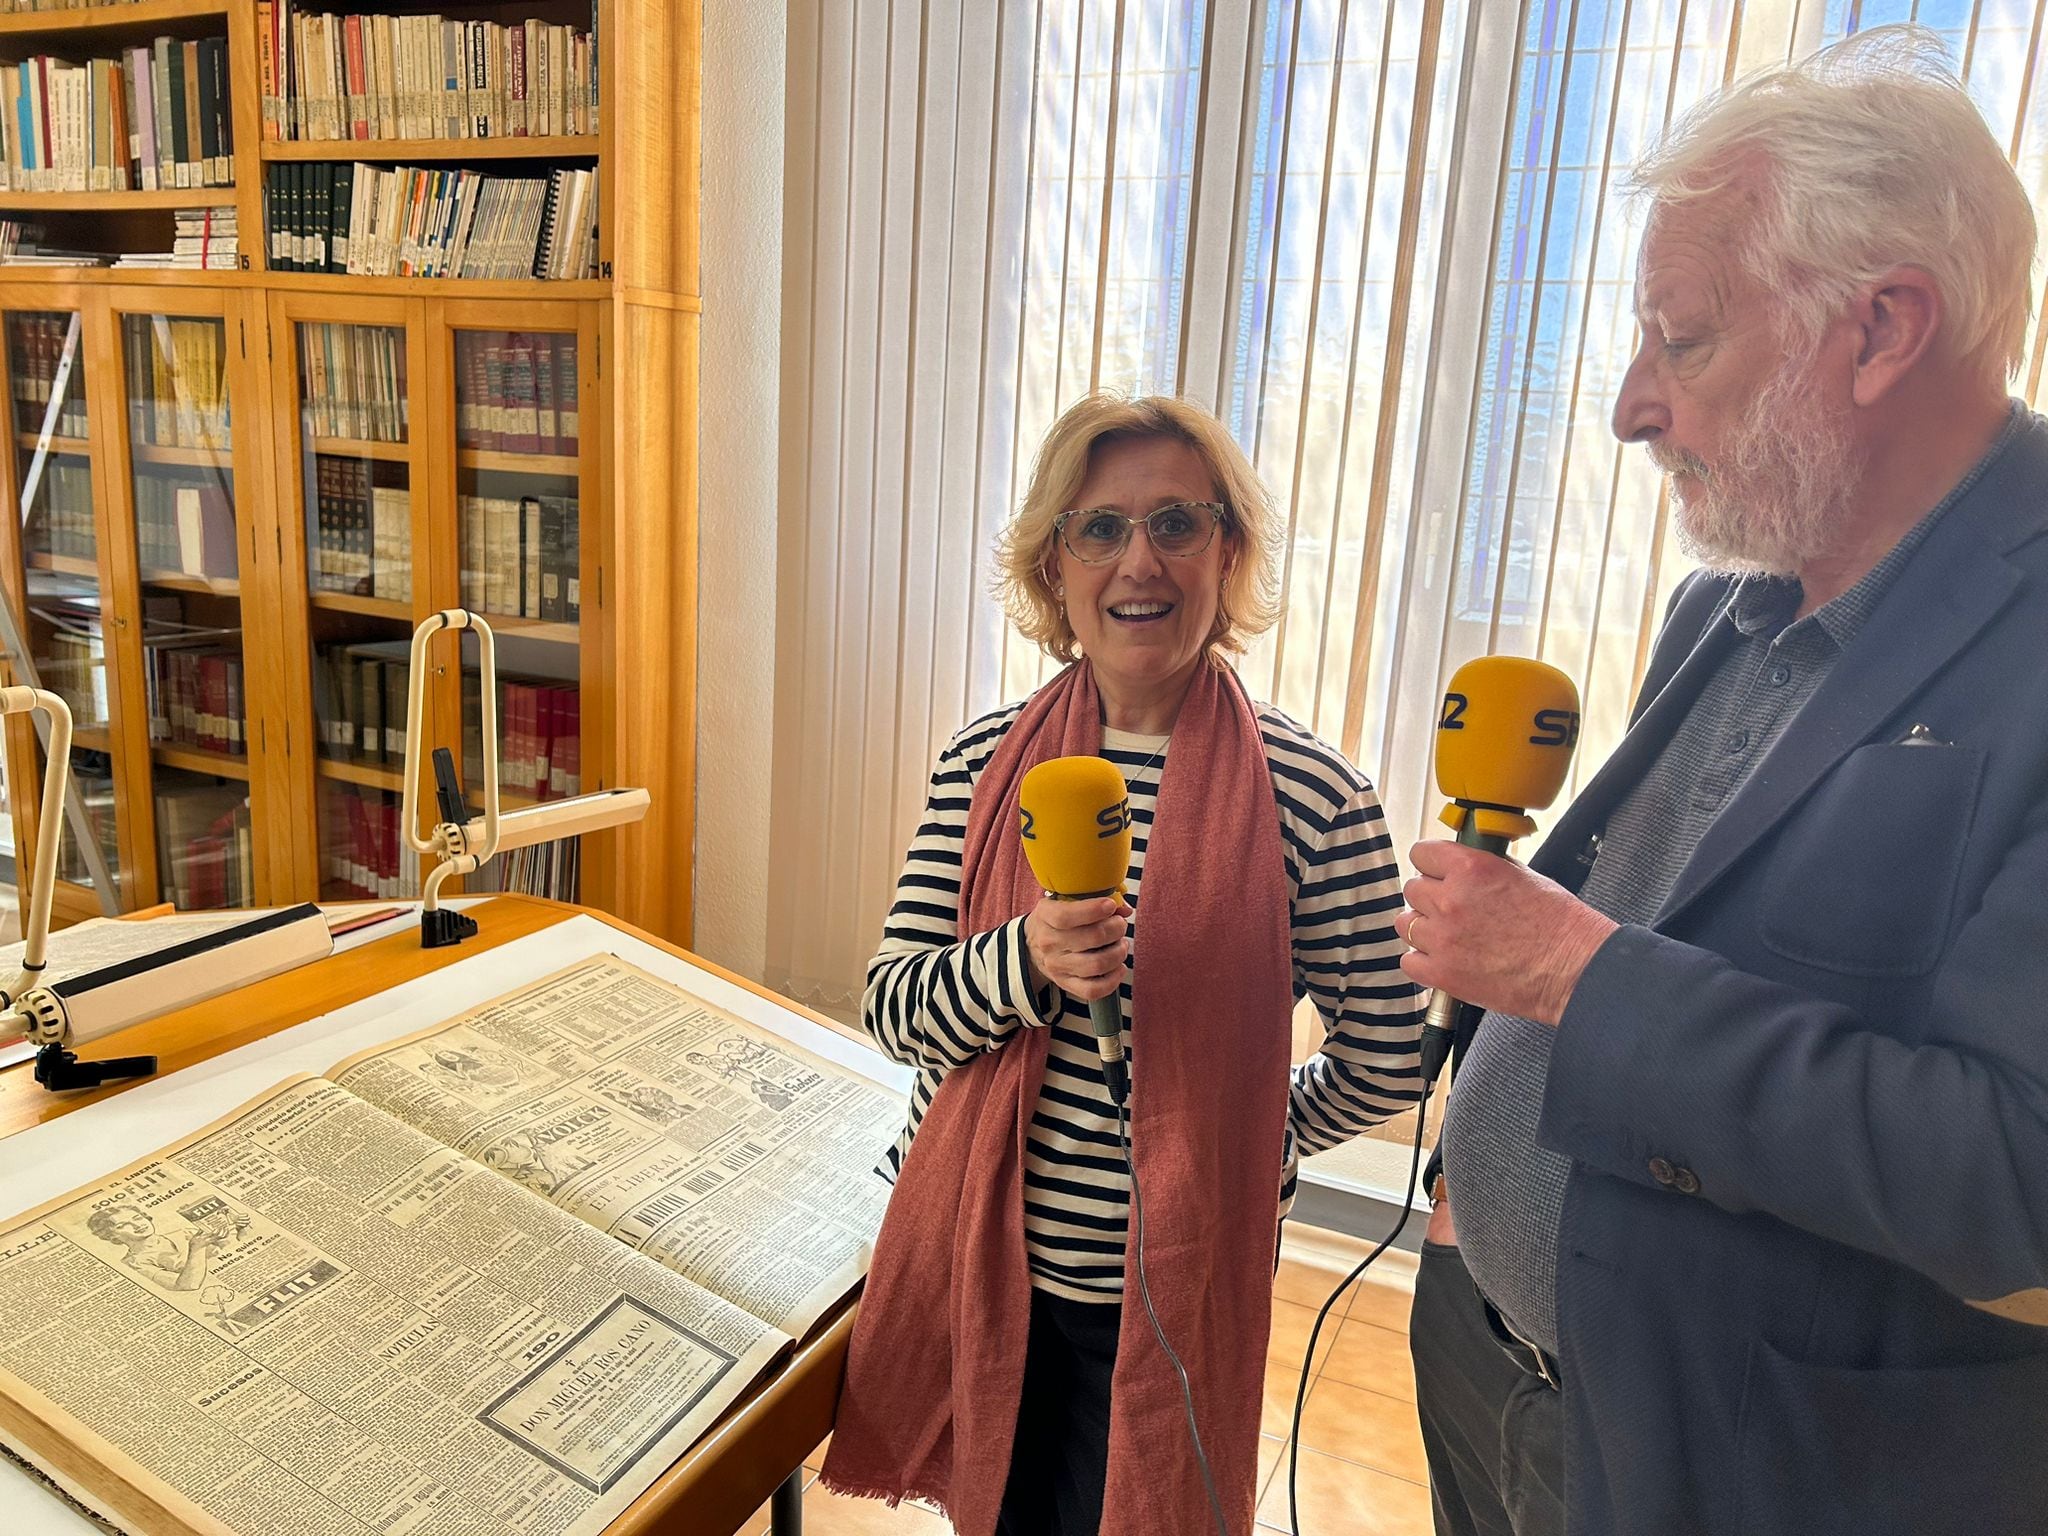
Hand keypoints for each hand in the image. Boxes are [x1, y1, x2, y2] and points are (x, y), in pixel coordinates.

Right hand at [1023, 893, 1129, 1003]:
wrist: (1030, 947)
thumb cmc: (1054, 920)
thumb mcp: (1063, 901)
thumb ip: (1093, 900)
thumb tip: (1124, 908)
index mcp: (1046, 917)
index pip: (1067, 916)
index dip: (1094, 910)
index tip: (1110, 905)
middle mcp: (1049, 943)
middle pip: (1092, 938)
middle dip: (1116, 928)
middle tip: (1120, 924)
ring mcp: (1057, 967)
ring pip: (1097, 964)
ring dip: (1118, 953)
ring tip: (1120, 944)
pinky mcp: (1066, 984)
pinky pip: (1093, 990)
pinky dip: (1113, 980)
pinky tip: (1118, 967)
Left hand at [1397, 840, 1617, 1026]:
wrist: (1573, 967)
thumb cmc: (1558, 923)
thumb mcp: (1520, 875)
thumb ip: (1481, 868)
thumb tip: (1459, 866)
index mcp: (1470, 869)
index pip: (1422, 854)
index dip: (1431, 864)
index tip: (1437, 873)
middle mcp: (1451, 900)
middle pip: (1413, 889)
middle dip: (1431, 898)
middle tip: (1452, 910)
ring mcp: (1443, 938)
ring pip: (1406, 924)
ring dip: (1423, 928)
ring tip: (1449, 936)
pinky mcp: (1443, 973)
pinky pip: (1409, 962)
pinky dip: (1423, 962)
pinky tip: (1445, 960)